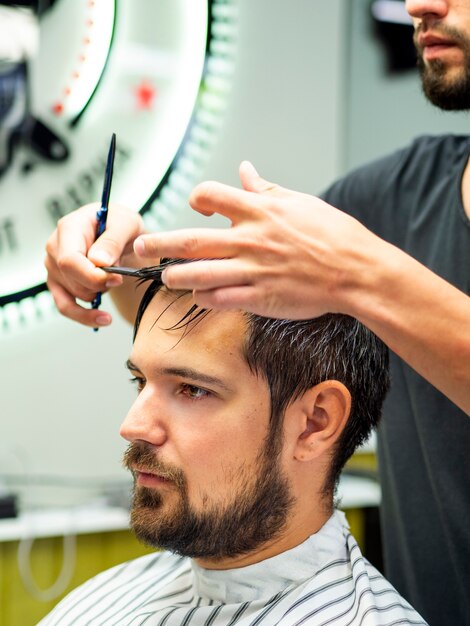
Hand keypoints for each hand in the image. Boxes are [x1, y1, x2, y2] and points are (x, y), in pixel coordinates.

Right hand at [45, 203, 144, 325]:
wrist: (120, 232)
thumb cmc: (121, 224)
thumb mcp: (127, 224)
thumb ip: (113, 241)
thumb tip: (98, 261)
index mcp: (69, 227)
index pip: (69, 260)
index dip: (92, 275)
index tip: (116, 279)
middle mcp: (55, 247)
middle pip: (71, 279)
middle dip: (100, 285)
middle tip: (120, 278)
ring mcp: (53, 266)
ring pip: (74, 294)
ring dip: (99, 293)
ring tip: (113, 278)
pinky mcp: (59, 282)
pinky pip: (66, 307)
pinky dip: (85, 316)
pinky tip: (104, 319)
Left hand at [133, 162, 380, 319]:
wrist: (356, 271)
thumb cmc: (333, 234)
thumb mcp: (300, 203)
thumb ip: (266, 190)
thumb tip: (245, 170)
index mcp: (259, 211)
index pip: (211, 195)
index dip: (197, 198)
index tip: (195, 204)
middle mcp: (250, 239)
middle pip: (191, 240)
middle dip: (159, 243)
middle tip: (138, 246)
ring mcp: (252, 270)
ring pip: (198, 274)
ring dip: (175, 275)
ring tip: (164, 276)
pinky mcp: (259, 297)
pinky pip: (220, 298)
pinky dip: (204, 297)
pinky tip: (198, 295)